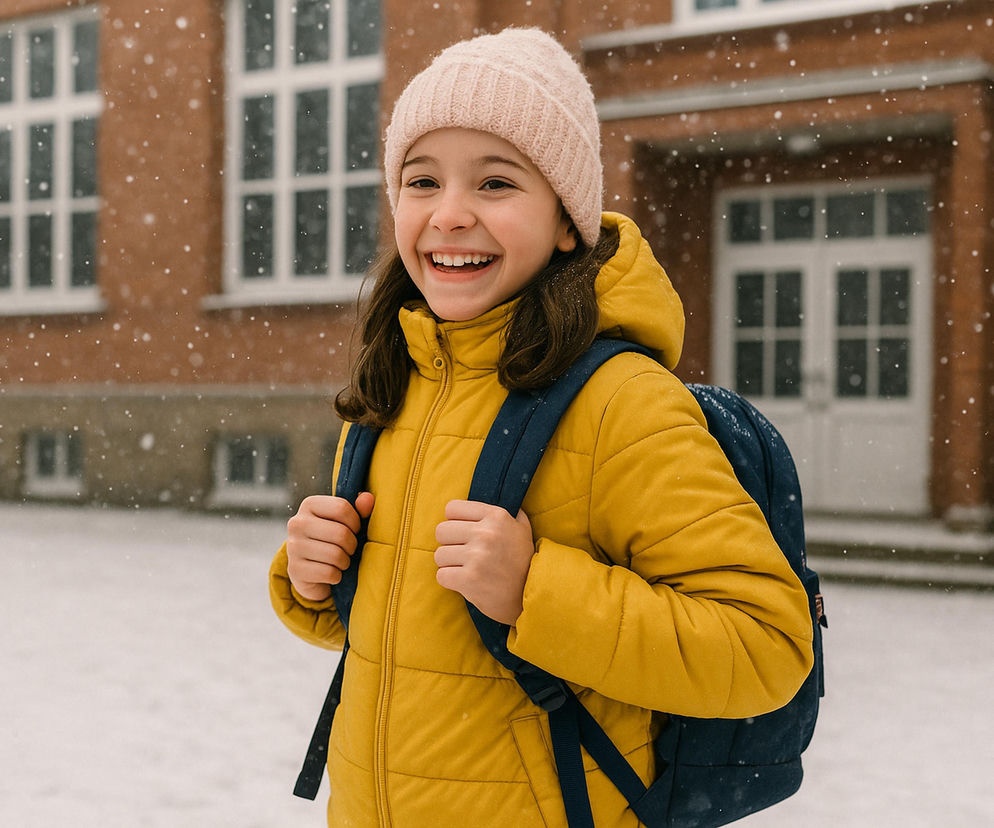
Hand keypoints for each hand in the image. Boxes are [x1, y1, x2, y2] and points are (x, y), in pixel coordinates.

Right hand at [286, 492, 374, 601]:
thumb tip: (367, 498)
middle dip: (352, 545)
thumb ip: (360, 509)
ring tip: (341, 561)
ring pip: (335, 555)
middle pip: (341, 533)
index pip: (341, 508)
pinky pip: (328, 573)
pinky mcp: (295, 569)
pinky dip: (336, 576)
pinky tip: (331, 573)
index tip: (354, 530)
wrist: (312, 571)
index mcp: (309, 505)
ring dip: (345, 562)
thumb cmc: (334, 541)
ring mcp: (293, 546)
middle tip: (349, 549)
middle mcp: (297, 523)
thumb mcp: (348, 522)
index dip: (356, 522)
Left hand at [434, 499, 534, 624]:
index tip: (462, 532)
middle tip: (462, 553)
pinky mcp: (469, 579)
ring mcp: (477, 557)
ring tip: (464, 568)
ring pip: (439, 554)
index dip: (454, 521)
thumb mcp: (522, 528)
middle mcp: (486, 533)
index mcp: (496, 516)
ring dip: (449, 563)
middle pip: (441, 531)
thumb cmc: (524, 561)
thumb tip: (501, 496)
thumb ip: (509, 511)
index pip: (452, 508)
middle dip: (449, 543)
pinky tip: (463, 581)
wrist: (531, 594)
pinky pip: (441, 575)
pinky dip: (449, 580)